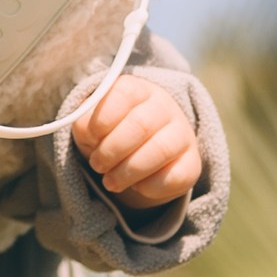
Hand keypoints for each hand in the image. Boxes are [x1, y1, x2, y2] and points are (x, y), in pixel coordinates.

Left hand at [72, 73, 201, 206]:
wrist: (137, 157)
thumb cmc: (109, 134)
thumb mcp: (90, 126)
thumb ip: (84, 123)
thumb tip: (90, 133)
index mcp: (137, 89)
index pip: (123, 93)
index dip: (102, 119)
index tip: (91, 137)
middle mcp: (164, 106)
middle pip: (140, 124)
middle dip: (111, 150)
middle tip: (97, 165)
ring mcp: (182, 133)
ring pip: (159, 150)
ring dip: (127, 171)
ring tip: (110, 182)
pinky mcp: (192, 163)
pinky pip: (174, 176)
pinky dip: (149, 187)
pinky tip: (137, 185)